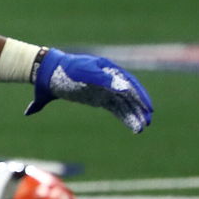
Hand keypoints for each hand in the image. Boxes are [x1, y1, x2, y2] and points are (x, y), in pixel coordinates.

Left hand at [25, 48, 152, 132]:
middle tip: (147, 123)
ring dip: (133, 116)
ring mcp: (106, 90)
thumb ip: (102, 79)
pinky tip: (133, 127)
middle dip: (140, 109)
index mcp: (109, 69)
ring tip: (141, 129)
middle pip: (130, 96)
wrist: (49, 73)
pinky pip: (116, 109)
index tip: (148, 108)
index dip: (140, 95)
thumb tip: (125, 87)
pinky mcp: (99, 99)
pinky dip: (125, 117)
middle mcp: (111, 80)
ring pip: (124, 105)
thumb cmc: (67, 69)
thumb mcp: (83, 72)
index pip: (130, 83)